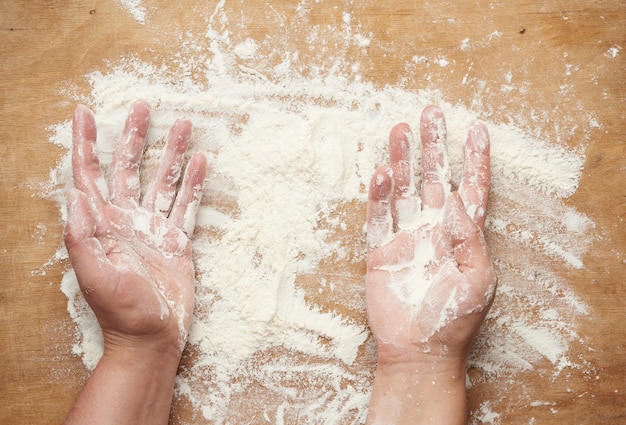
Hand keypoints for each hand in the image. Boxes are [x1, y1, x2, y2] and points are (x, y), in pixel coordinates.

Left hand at [64, 100, 206, 356]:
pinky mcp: (177, 239)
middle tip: (144, 106)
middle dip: (134, 136)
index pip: (89, 173)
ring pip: (162, 179)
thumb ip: (83, 237)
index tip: (84, 112)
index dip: (85, 143)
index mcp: (101, 224)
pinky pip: (186, 204)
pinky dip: (194, 182)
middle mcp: (126, 219)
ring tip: (184, 125)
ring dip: (172, 152)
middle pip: (129, 167)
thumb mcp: (95, 276)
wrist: (152, 337)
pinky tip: (201, 161)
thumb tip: (77, 194)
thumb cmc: (120, 311)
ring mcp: (153, 228)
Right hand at [365, 106, 496, 423]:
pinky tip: (381, 173)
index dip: (474, 159)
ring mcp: (405, 238)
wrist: (419, 349)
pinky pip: (378, 217)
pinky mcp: (380, 251)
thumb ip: (470, 240)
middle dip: (433, 146)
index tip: (476, 128)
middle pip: (434, 178)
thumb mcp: (478, 279)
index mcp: (463, 235)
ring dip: (402, 160)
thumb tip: (458, 203)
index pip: (471, 188)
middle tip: (430, 113)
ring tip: (399, 129)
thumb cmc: (454, 318)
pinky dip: (378, 195)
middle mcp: (433, 229)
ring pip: (404, 189)